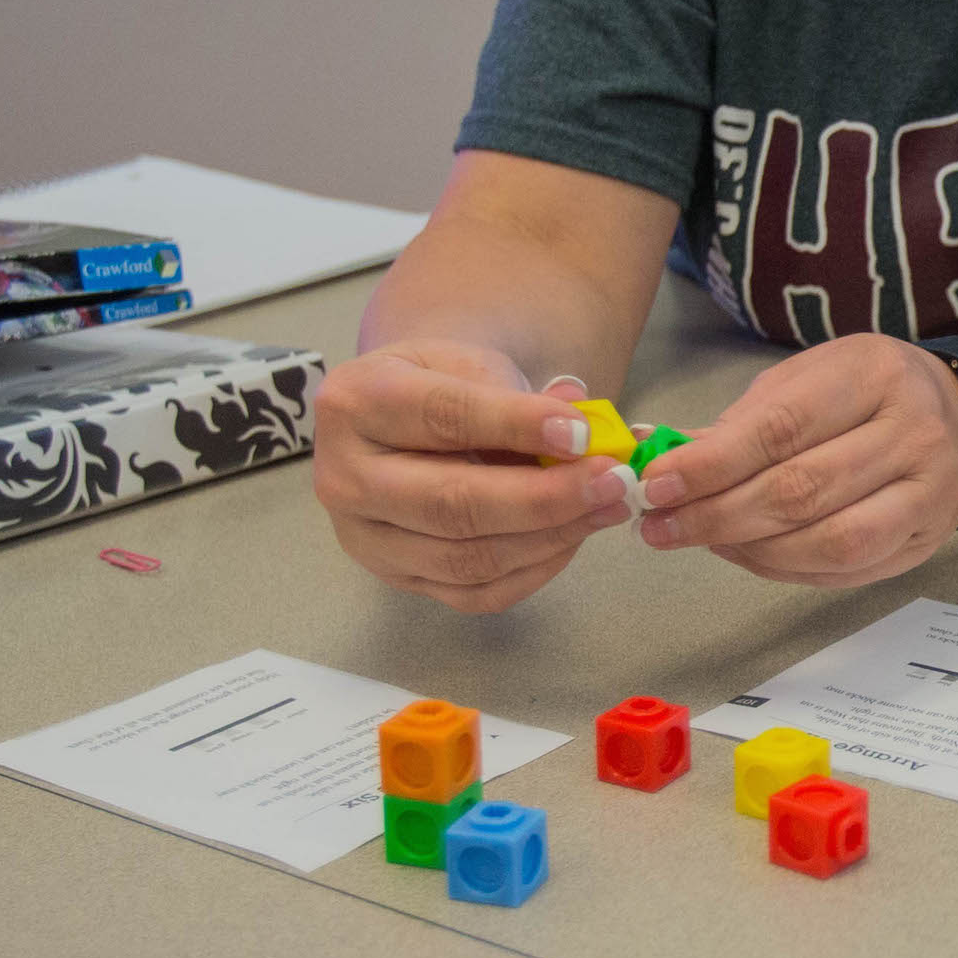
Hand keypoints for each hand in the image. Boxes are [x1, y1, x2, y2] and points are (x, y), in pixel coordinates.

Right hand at [313, 337, 635, 612]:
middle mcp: (344, 477)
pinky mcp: (396, 579)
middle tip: (612, 481)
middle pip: (451, 503)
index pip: (442, 417)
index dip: (516, 426)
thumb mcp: (470, 364)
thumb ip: (520, 391)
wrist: (402, 423)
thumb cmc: (440, 386)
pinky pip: (474, 593)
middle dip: (544, 498)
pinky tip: (573, 538)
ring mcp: (365, 538)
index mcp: (356, 402)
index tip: (583, 432)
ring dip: (550, 537)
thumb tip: (581, 413)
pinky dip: (534, 569)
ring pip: (466, 558)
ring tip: (608, 507)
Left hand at [634, 333, 957, 587]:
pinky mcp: (929, 539)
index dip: (713, 464)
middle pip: (802, 491)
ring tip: (701, 539)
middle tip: (660, 526)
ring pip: (829, 541)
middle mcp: (913, 433)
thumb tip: (662, 455)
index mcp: (874, 376)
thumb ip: (742, 421)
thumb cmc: (865, 392)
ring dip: (750, 550)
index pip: (782, 428)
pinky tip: (748, 553)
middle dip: (718, 515)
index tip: (657, 484)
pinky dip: (786, 569)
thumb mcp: (807, 380)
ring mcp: (930, 492)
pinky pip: (847, 570)